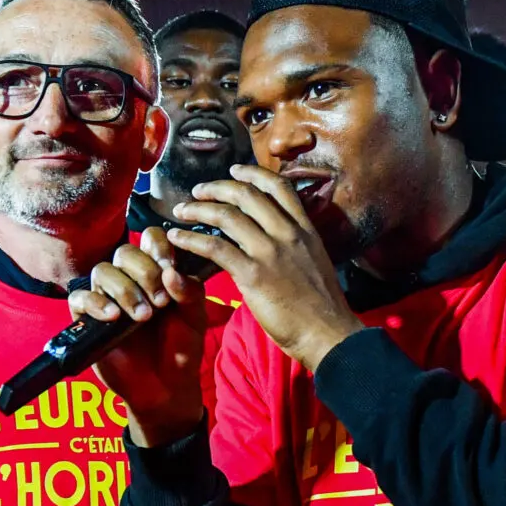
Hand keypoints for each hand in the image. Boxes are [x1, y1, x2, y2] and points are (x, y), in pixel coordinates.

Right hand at [67, 227, 211, 446]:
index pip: (150, 239)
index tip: (168, 266)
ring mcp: (108, 297)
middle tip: (160, 302)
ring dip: (124, 290)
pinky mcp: (88, 318)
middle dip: (144, 273)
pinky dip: (95, 303)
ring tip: (142, 317)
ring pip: (103, 272)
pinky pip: (80, 298)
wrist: (166, 386)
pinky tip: (113, 317)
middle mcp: (131, 279)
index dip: (157, 247)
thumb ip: (189, 292)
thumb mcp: (195, 319)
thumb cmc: (182, 348)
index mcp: (158, 271)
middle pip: (125, 253)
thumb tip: (171, 272)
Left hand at [169, 164, 363, 370]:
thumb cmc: (322, 307)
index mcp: (305, 230)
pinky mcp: (253, 275)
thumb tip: (275, 237)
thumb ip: (296, 245)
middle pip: (247, 195)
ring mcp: (270, 252)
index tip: (234, 170)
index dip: (253, 173)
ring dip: (198, 209)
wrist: (328, 335)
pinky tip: (177, 238)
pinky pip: (214, 247)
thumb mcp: (316, 262)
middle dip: (217, 187)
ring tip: (181, 211)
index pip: (279, 187)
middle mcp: (288, 234)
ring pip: (227, 216)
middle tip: (198, 191)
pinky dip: (191, 239)